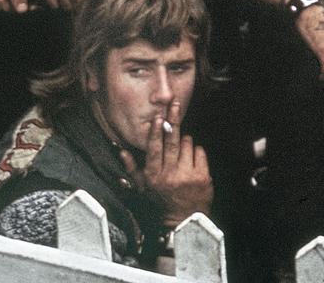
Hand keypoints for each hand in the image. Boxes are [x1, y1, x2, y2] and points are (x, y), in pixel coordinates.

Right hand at [119, 99, 211, 225]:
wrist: (183, 221)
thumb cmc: (161, 201)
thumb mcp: (142, 188)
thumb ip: (132, 168)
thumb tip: (121, 151)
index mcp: (153, 175)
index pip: (154, 149)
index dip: (156, 132)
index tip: (158, 117)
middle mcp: (169, 174)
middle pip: (172, 140)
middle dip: (173, 119)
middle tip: (175, 103)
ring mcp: (187, 175)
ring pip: (188, 143)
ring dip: (185, 142)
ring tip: (181, 154)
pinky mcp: (202, 176)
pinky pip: (200, 151)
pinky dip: (196, 152)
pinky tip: (191, 160)